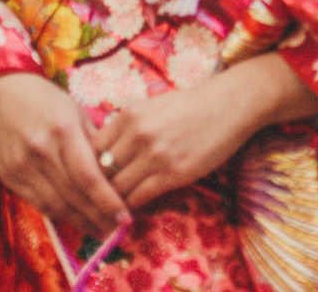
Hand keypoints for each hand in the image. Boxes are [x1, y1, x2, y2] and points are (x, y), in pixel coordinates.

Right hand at [0, 71, 129, 237]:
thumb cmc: (44, 99)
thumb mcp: (75, 111)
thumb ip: (95, 140)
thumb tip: (118, 168)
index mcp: (62, 131)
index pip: (88, 176)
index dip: (107, 201)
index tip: (125, 216)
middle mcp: (40, 151)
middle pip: (73, 195)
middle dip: (97, 216)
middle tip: (117, 230)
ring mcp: (21, 166)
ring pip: (54, 204)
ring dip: (79, 221)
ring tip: (100, 230)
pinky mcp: (8, 176)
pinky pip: (37, 202)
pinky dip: (58, 214)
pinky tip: (75, 219)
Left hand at [95, 54, 317, 207]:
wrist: (232, 104)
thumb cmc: (193, 105)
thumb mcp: (152, 107)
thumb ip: (127, 128)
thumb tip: (103, 155)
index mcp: (127, 115)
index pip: (91, 151)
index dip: (86, 170)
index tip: (89, 182)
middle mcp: (136, 134)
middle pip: (100, 172)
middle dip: (95, 191)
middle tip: (93, 204)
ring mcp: (154, 154)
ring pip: (116, 188)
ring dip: (111, 203)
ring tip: (108, 213)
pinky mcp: (173, 172)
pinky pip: (138, 197)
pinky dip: (130, 208)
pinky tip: (130, 212)